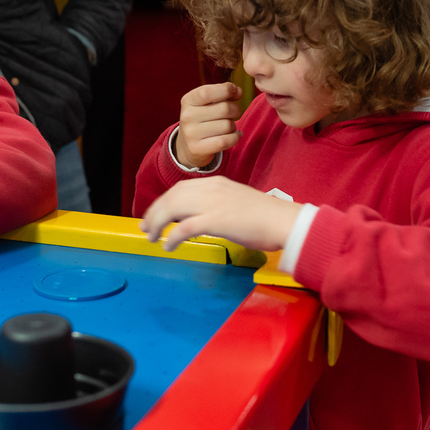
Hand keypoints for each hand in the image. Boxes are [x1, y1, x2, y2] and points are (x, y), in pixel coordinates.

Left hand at [140, 176, 301, 251]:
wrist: (285, 221)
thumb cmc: (267, 217)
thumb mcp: (237, 202)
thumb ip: (218, 205)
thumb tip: (202, 217)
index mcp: (217, 183)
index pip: (180, 188)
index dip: (163, 201)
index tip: (154, 214)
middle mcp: (212, 189)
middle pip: (172, 197)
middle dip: (154, 212)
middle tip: (145, 227)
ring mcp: (214, 203)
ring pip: (173, 209)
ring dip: (158, 223)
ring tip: (152, 237)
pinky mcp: (217, 220)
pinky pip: (184, 227)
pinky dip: (172, 237)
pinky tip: (169, 246)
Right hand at [176, 82, 242, 168]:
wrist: (187, 145)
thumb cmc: (202, 119)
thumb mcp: (205, 102)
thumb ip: (222, 93)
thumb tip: (238, 91)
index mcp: (188, 100)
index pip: (208, 92)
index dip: (227, 90)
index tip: (237, 92)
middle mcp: (188, 116)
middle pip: (224, 109)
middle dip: (236, 110)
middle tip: (234, 113)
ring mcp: (191, 134)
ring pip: (228, 125)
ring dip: (233, 126)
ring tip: (227, 127)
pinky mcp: (198, 148)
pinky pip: (226, 141)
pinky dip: (235, 137)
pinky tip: (234, 135)